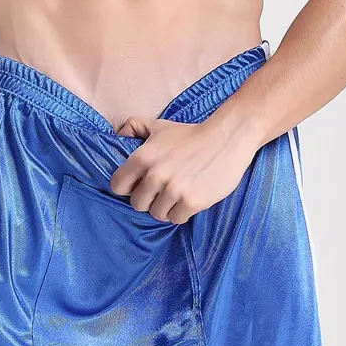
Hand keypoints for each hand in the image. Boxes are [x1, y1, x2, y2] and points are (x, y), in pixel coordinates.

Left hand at [110, 113, 258, 223]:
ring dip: (165, 208)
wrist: (227, 138)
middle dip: (148, 200)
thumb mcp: (160, 126)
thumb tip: (118, 134)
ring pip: (157, 214)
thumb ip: (135, 126)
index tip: (139, 186)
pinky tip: (188, 199)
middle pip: (137, 205)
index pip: (118, 186)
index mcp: (142, 158)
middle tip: (162, 191)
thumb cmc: (191, 135)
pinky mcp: (191, 202)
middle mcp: (155, 175)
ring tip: (176, 195)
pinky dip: (181, 213)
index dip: (128, 188)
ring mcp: (174, 190)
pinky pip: (176, 219)